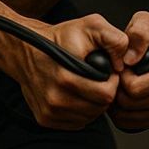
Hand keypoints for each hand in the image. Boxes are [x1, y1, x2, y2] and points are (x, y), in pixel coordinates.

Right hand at [11, 14, 128, 129]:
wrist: (26, 49)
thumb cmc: (60, 38)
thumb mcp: (90, 26)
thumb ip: (113, 39)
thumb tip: (122, 63)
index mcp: (66, 77)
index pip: (106, 95)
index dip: (113, 83)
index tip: (108, 73)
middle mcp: (55, 98)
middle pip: (98, 109)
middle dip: (104, 94)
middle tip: (99, 79)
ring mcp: (49, 111)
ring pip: (88, 118)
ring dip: (93, 104)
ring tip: (88, 85)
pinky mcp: (45, 118)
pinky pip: (75, 122)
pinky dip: (80, 111)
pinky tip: (77, 95)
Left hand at [110, 11, 148, 129]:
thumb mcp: (144, 22)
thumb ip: (138, 33)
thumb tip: (130, 58)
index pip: (134, 89)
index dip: (121, 77)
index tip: (122, 66)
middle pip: (131, 105)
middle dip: (118, 90)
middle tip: (118, 76)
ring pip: (130, 117)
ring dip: (118, 104)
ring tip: (120, 85)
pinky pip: (134, 125)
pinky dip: (123, 114)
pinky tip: (125, 97)